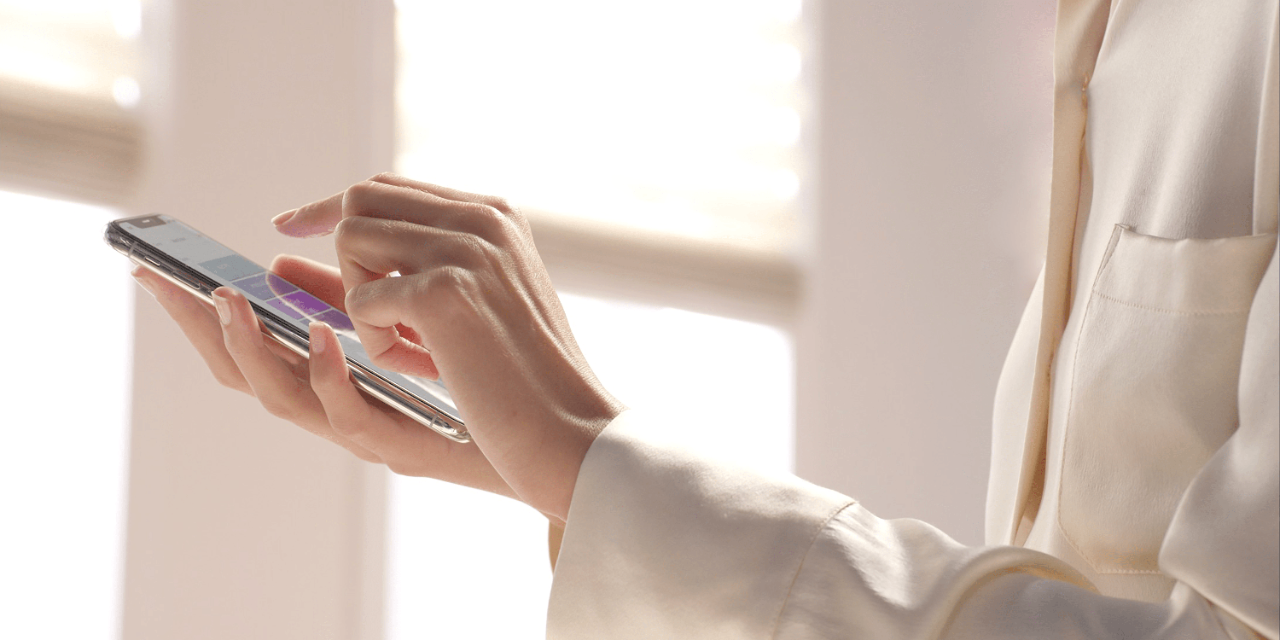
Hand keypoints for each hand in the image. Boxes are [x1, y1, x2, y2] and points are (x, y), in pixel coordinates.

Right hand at [134, 253, 515, 500]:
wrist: (549, 439)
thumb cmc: (478, 379)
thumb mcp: (403, 327)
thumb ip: (348, 296)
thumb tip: (286, 258)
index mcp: (331, 379)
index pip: (249, 345)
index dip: (197, 311)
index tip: (155, 267)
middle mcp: (337, 408)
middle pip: (244, 375)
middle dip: (195, 327)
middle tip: (161, 280)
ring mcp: (366, 431)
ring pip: (281, 399)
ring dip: (248, 347)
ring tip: (227, 300)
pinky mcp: (404, 445)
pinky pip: (349, 414)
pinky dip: (327, 373)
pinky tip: (322, 331)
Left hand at [271, 173, 624, 522]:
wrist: (570, 428)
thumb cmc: (526, 379)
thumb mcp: (481, 302)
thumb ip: (426, 263)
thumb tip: (333, 240)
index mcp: (496, 215)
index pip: (393, 187)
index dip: (334, 206)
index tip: (291, 225)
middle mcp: (482, 218)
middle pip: (362, 197)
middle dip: (333, 246)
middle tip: (309, 286)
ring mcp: (464, 249)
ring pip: (353, 239)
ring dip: (360, 300)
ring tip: (404, 346)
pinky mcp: (443, 291)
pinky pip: (362, 302)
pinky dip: (377, 342)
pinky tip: (426, 368)